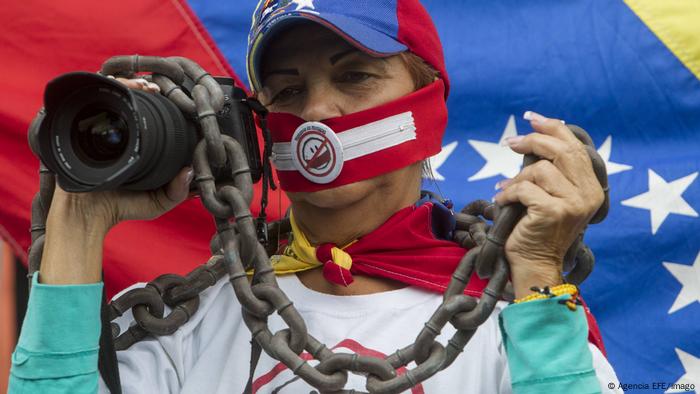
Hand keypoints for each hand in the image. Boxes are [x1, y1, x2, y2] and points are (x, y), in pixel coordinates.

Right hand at [40, 77, 190, 283]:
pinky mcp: (80, 127)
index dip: (159, 102)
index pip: (147, 114)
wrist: (86, 216)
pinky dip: (108, 86)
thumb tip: (190, 171)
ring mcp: (97, 127)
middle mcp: (116, 132)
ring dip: (129, 83)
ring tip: (145, 86)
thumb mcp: (158, 201)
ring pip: (112, 93)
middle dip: (143, 87)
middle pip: (128, 98)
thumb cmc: (121, 207)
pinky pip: (93, 98)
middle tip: (156, 87)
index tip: (172, 99)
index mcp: (135, 143)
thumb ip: (177, 191)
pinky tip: (124, 86)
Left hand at [494, 111, 603, 297]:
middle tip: (510, 142)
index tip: (532, 118)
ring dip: (516, 177)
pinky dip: (508, 193)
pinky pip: (525, 189)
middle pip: (560, 151)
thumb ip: (552, 172)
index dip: (553, 128)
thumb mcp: (551, 196)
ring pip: (539, 170)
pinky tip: (502, 201)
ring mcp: (573, 203)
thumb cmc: (537, 230)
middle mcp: (588, 194)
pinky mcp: (554, 211)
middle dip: (532, 141)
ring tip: (506, 190)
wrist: (535, 265)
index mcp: (591, 188)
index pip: (575, 147)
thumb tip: (534, 137)